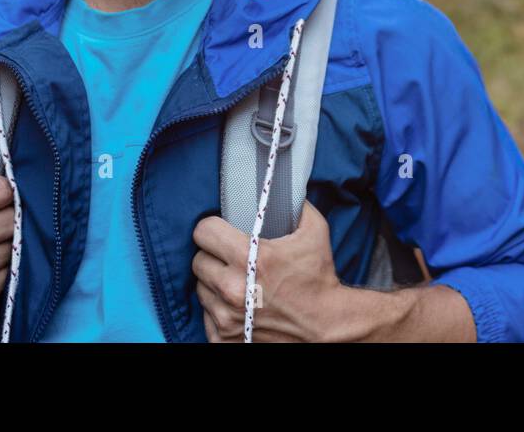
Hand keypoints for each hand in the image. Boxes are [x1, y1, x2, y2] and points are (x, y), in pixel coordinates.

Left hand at [192, 201, 347, 341]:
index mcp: (250, 259)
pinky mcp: (224, 338)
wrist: (326, 325)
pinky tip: (239, 304)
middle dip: (214, 256)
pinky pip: (206, 314)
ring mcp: (226, 318)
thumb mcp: (314, 231)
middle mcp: (233, 289)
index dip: (213, 228)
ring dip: (215, 283)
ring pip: (200, 288)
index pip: (203, 232)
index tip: (222, 230)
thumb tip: (278, 185)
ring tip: (238, 281)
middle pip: (198, 261)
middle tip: (232, 257)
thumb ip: (294, 204)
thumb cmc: (319, 277)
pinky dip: (219, 309)